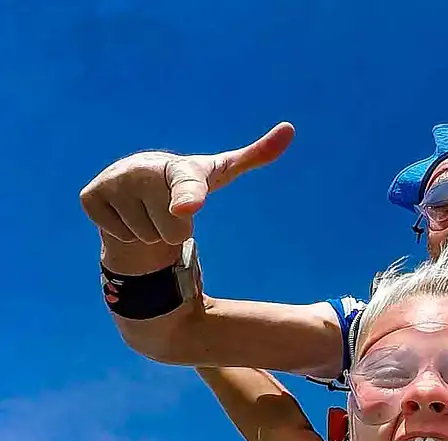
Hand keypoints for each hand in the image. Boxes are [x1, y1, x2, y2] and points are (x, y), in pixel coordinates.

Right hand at [80, 122, 294, 244]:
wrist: (134, 187)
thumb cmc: (184, 181)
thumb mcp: (219, 173)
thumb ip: (254, 155)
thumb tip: (290, 128)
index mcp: (180, 167)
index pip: (189, 189)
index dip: (188, 198)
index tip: (189, 206)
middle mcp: (143, 169)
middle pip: (173, 230)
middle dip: (173, 229)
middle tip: (166, 208)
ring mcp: (113, 181)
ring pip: (147, 237)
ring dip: (151, 231)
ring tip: (147, 210)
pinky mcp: (90, 197)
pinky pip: (121, 237)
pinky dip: (126, 233)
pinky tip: (127, 214)